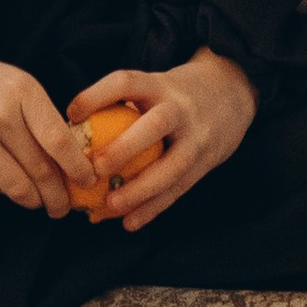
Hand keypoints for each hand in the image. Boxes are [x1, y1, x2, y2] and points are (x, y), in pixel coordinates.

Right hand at [0, 31, 92, 212]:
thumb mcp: (13, 82)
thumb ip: (37, 115)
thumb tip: (66, 156)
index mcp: (24, 91)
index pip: (60, 140)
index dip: (78, 167)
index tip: (89, 180)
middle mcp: (3, 116)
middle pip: (42, 168)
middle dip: (58, 195)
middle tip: (66, 207)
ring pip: (18, 184)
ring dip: (35, 201)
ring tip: (43, 206)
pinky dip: (7, 191)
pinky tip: (15, 191)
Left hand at [60, 48, 257, 231]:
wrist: (235, 90)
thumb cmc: (178, 93)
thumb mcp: (156, 84)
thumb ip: (125, 103)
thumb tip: (70, 131)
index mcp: (160, 85)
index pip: (126, 82)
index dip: (97, 95)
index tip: (72, 113)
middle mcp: (180, 109)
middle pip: (155, 126)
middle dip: (125, 147)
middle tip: (96, 167)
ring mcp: (196, 137)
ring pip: (171, 165)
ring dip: (140, 189)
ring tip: (111, 205)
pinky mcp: (205, 162)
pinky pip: (179, 189)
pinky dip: (154, 208)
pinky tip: (130, 223)